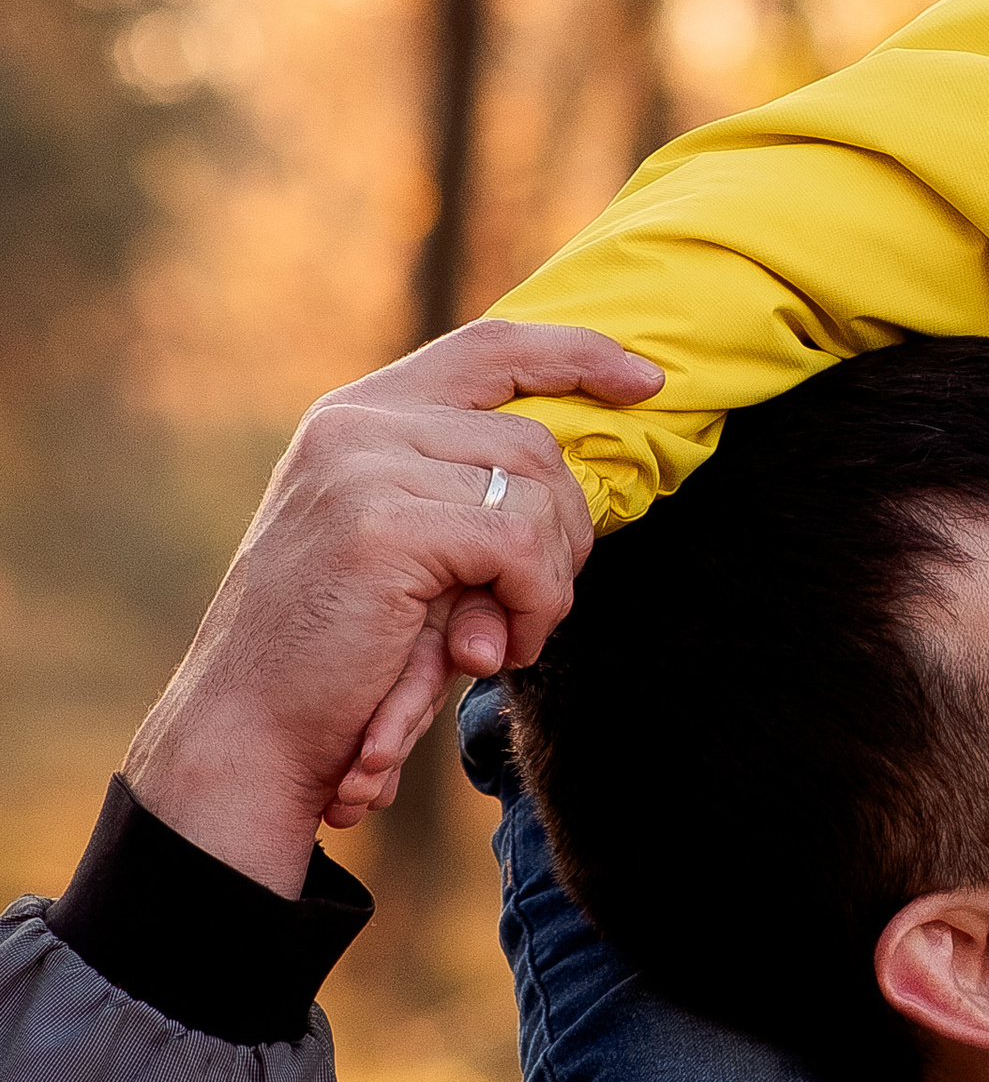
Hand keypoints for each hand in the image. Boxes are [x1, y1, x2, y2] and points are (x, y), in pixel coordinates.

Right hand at [123, 321, 661, 898]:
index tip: (647, 381)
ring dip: (548, 581)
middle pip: (533, 440)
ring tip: (504, 642)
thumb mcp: (409, 554)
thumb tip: (581, 499)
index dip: (577, 354)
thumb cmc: (338, 657)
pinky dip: (533, 603)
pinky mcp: (383, 526)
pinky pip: (518, 547)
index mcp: (356, 416)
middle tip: (535, 610)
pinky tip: (496, 649)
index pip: (490, 348)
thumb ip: (471, 505)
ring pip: (535, 492)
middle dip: (565, 530)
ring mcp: (364, 465)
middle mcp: (356, 423)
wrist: (249, 733)